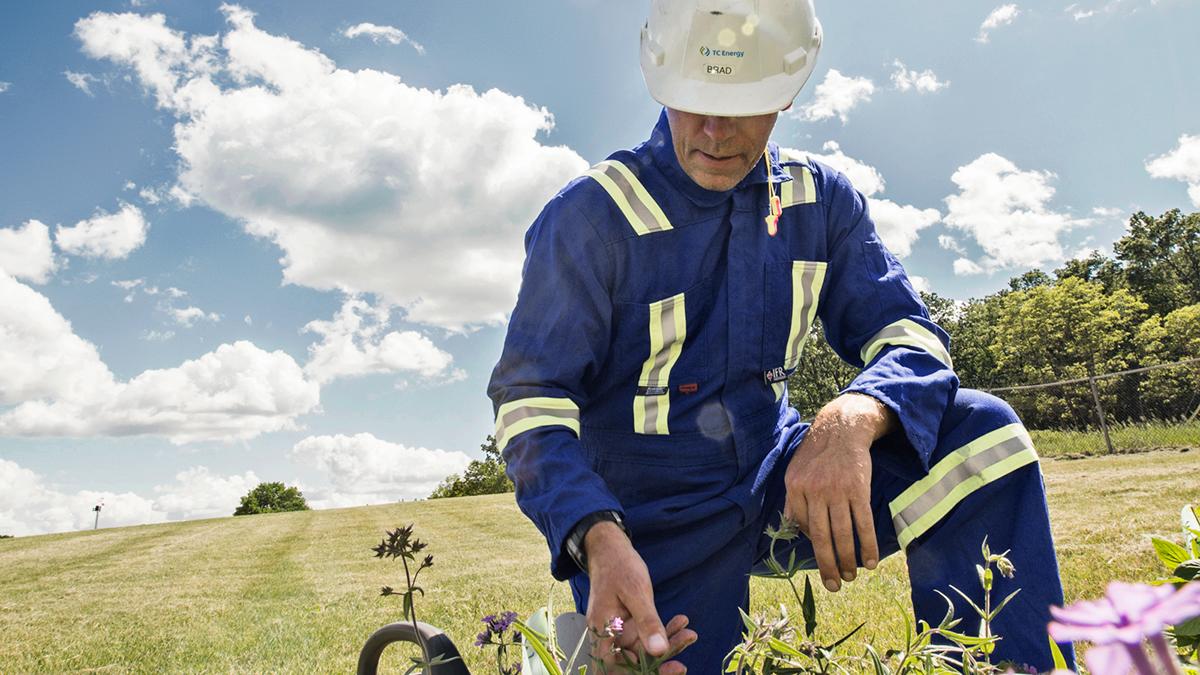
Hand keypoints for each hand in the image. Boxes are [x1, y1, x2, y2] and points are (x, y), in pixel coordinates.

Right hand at [584, 522, 696, 672]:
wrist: (611, 548)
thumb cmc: (618, 565)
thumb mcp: (635, 591)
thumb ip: (646, 621)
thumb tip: (658, 650)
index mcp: (602, 629)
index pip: (612, 666)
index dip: (635, 673)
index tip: (664, 668)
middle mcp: (609, 634)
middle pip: (632, 660)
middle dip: (658, 663)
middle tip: (681, 664)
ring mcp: (620, 629)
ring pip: (644, 648)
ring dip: (667, 644)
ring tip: (689, 634)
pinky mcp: (631, 623)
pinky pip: (648, 634)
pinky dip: (665, 631)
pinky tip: (682, 622)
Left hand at [784, 393, 894, 591]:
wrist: (842, 428)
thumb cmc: (817, 454)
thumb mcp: (795, 472)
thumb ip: (794, 501)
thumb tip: (795, 530)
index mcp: (795, 488)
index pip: (803, 527)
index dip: (813, 546)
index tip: (823, 560)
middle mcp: (814, 491)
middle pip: (821, 537)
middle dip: (828, 566)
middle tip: (834, 585)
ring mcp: (837, 490)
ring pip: (842, 534)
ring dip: (848, 560)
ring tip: (852, 576)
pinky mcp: (858, 489)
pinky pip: (863, 523)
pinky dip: (867, 545)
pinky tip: (870, 561)